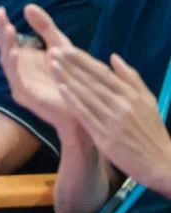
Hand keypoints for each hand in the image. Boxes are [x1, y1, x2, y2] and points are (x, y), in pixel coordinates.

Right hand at [0, 4, 79, 131]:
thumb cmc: (72, 77)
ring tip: (7, 28)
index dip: (1, 25)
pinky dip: (13, 65)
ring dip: (6, 45)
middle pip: (5, 47)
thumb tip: (28, 6)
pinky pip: (15, 78)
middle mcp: (18, 69)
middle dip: (0, 30)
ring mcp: (19, 82)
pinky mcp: (25, 95)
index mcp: (25, 58)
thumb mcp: (60, 45)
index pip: (8, 39)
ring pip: (7, 61)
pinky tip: (15, 52)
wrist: (84, 106)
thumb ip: (45, 27)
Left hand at [52, 48, 170, 188]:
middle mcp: (122, 104)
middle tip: (53, 51)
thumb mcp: (148, 100)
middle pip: (92, 81)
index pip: (102, 72)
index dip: (83, 60)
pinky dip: (73, 101)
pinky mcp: (105, 137)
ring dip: (68, 79)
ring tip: (52, 65)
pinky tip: (61, 89)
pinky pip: (86, 115)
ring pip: (86, 95)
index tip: (65, 49)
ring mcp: (113, 120)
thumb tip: (113, 56)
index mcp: (131, 94)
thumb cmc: (152, 131)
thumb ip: (131, 77)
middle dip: (71, 65)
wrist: (161, 163)